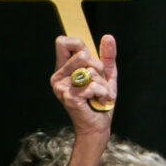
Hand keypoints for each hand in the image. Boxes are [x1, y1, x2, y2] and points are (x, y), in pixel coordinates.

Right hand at [50, 34, 117, 165]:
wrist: (96, 128)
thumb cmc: (99, 102)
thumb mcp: (105, 75)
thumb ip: (106, 56)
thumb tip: (108, 37)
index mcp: (63, 70)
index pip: (63, 42)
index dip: (78, 44)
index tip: (89, 57)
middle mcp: (58, 77)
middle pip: (82, 54)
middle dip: (98, 67)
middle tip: (99, 83)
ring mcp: (62, 88)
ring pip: (90, 70)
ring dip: (102, 83)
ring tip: (100, 94)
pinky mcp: (70, 98)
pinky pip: (93, 85)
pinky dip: (103, 93)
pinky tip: (100, 101)